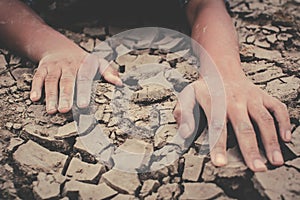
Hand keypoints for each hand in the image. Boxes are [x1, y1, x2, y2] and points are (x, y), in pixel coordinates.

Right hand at [30, 50, 121, 113]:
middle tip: (65, 110)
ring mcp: (55, 67)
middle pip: (66, 82)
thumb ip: (108, 72)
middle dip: (65, 96)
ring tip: (51, 110)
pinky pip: (37, 77)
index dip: (83, 92)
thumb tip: (120, 83)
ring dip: (50, 96)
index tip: (83, 105)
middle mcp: (68, 66)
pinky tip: (34, 98)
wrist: (60, 48)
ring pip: (51, 81)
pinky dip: (35, 87)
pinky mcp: (42, 68)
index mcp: (83, 65)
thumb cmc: (83, 61)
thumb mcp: (98, 62)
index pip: (84, 79)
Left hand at [174, 76, 290, 171]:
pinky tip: (286, 139)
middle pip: (244, 126)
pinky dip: (284, 122)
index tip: (220, 164)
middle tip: (257, 168)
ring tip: (275, 161)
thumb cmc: (205, 88)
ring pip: (264, 119)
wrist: (221, 68)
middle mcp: (235, 100)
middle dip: (251, 149)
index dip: (218, 146)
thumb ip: (184, 114)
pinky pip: (278, 108)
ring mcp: (252, 98)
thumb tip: (184, 133)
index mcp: (215, 102)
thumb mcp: (187, 96)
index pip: (216, 126)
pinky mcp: (263, 96)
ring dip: (271, 140)